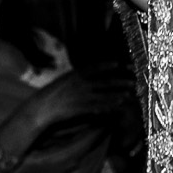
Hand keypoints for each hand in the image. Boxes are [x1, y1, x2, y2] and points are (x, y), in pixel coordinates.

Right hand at [0, 68, 130, 154]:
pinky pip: (99, 106)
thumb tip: (86, 76)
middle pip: (104, 82)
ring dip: (118, 94)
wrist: (41, 108)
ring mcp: (81, 96)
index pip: (93, 68)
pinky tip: (118, 104)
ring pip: (104, 94)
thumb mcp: (62, 82)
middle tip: (132, 82)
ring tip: (129, 94)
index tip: (118, 64)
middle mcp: (79, 84)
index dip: (106, 65)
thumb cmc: (51, 95)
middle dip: (119, 82)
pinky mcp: (81, 108)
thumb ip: (76, 79)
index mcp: (74, 75)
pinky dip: (109, 105)